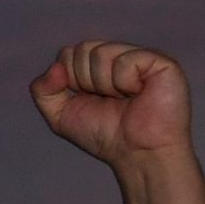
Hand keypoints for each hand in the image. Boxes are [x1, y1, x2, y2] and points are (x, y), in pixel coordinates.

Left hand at [30, 40, 192, 167]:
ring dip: (105, 85)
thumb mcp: (60, 115)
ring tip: (125, 99)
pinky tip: (140, 94)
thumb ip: (43, 90)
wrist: (137, 154)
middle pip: (82, 49)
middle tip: (109, 100)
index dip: (70, 80)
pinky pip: (125, 60)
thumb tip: (56, 67)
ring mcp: (140, 57)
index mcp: (97, 65)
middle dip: (86, 82)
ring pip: (101, 53)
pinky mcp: (161, 62)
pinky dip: (126, 82)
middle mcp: (118, 56)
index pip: (67, 54)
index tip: (88, 99)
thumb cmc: (105, 135)